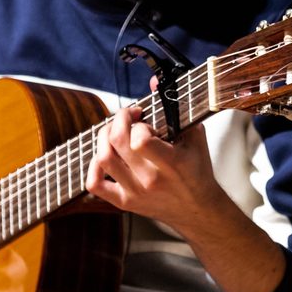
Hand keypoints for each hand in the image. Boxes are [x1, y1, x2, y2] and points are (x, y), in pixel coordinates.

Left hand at [86, 107, 221, 229]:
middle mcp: (150, 180)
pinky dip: (93, 167)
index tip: (145, 119)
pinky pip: (95, 185)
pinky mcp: (124, 202)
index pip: (140, 140)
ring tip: (115, 132)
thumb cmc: (197, 171)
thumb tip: (153, 81)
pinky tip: (104, 156)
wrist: (198, 210)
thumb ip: (176, 108)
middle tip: (127, 117)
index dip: (137, 124)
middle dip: (118, 120)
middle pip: (117, 143)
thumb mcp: (194, 137)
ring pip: (103, 159)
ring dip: (104, 138)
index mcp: (172, 164)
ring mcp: (135, 192)